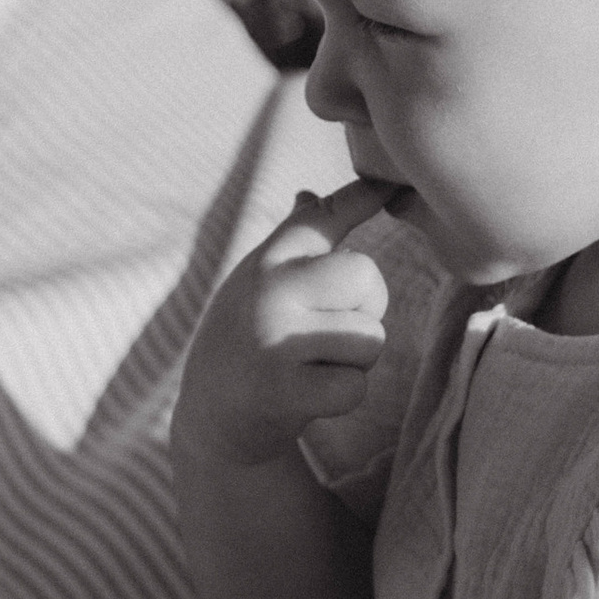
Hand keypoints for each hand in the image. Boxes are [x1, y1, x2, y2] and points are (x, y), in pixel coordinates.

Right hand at [177, 177, 391, 468]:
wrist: (212, 415)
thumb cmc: (248, 339)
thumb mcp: (258, 284)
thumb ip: (291, 244)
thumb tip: (309, 196)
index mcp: (266, 261)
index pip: (320, 218)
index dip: (360, 195)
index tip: (387, 183)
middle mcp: (267, 292)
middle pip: (366, 277)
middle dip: (366, 308)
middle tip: (328, 330)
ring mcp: (275, 341)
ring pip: (370, 337)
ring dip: (354, 358)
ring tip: (312, 363)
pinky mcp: (284, 393)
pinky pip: (355, 386)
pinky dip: (342, 395)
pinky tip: (307, 394)